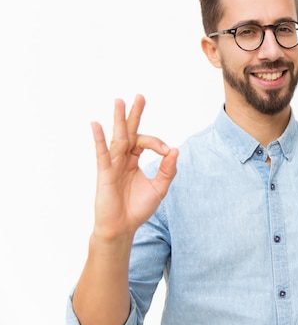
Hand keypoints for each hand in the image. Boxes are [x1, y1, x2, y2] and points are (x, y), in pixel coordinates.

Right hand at [91, 95, 177, 240]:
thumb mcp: (159, 188)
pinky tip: (96, 125)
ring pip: (118, 138)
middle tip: (140, 96)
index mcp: (134, 160)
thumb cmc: (138, 208)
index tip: (166, 151)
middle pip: (130, 132)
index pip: (145, 142)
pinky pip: (102, 153)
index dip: (157, 143)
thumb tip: (175, 150)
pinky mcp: (104, 173)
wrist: (122, 228)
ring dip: (119, 119)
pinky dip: (99, 139)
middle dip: (135, 114)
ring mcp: (112, 164)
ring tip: (120, 101)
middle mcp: (123, 159)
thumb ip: (168, 170)